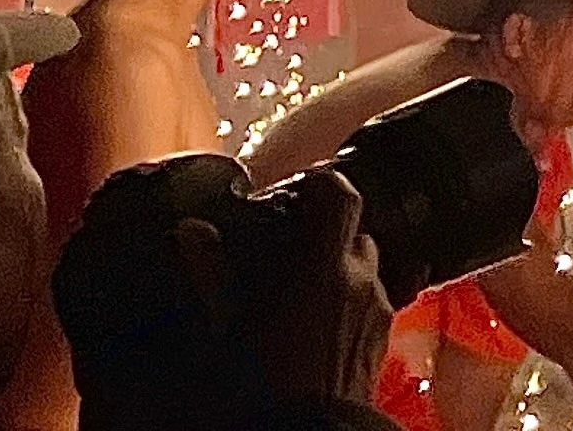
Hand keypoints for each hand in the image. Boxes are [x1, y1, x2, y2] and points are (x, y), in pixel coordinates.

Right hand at [182, 164, 390, 408]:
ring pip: (362, 269)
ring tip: (293, 294)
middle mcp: (360, 281)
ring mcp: (376, 313)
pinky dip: (345, 304)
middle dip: (322, 234)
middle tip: (283, 249)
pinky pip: (367, 305)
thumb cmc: (257, 390)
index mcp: (321, 267)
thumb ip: (206, 275)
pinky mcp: (380, 345)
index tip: (296, 189)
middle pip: (352, 232)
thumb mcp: (216, 331)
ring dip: (334, 271)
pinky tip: (311, 330)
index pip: (338, 195)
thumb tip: (192, 232)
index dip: (319, 182)